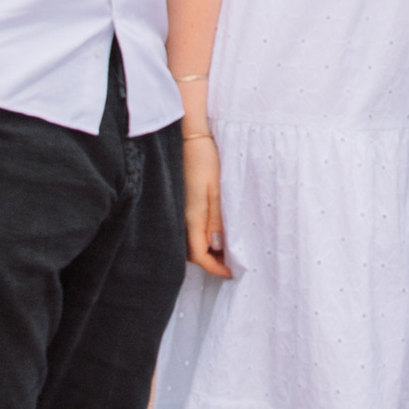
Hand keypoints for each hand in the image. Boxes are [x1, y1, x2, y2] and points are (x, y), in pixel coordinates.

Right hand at [182, 126, 232, 278]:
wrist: (188, 136)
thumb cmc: (204, 159)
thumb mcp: (216, 190)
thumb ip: (216, 219)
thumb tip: (216, 246)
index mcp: (191, 217)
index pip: (200, 255)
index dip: (214, 267)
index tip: (230, 273)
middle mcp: (180, 217)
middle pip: (192, 253)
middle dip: (210, 262)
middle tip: (230, 263)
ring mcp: (178, 210)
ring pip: (189, 242)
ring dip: (205, 249)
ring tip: (225, 249)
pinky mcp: (180, 202)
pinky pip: (187, 228)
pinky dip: (200, 236)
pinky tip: (213, 231)